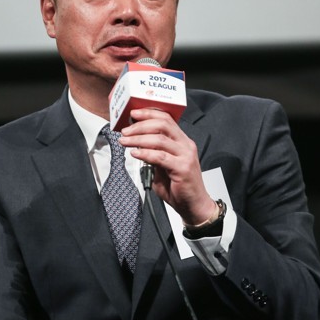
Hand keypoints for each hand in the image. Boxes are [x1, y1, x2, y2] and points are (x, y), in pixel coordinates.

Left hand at [119, 108, 215, 225]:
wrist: (193, 205)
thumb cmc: (179, 186)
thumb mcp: (163, 166)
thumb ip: (153, 154)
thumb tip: (136, 143)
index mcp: (182, 141)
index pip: (166, 119)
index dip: (149, 114)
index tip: (133, 114)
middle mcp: (186, 145)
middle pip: (162, 125)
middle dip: (140, 125)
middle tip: (126, 131)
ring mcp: (186, 156)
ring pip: (159, 139)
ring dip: (138, 139)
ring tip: (125, 141)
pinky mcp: (182, 168)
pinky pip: (160, 157)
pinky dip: (145, 153)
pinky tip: (135, 153)